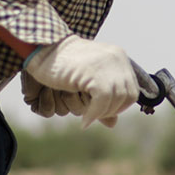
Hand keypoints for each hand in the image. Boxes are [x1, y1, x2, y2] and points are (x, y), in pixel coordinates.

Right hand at [23, 37, 138, 125]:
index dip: (120, 106)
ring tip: (87, 118)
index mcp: (118, 56)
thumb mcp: (88, 81)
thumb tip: (113, 124)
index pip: (132, 89)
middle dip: (112, 111)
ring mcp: (107, 63)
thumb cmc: (62, 66)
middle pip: (128, 96)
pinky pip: (102, 101)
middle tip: (94, 116)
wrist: (42, 50)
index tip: (103, 112)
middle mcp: (116, 57)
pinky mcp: (95, 72)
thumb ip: (104, 99)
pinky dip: (94, 115)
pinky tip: (84, 121)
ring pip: (116, 100)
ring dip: (102, 114)